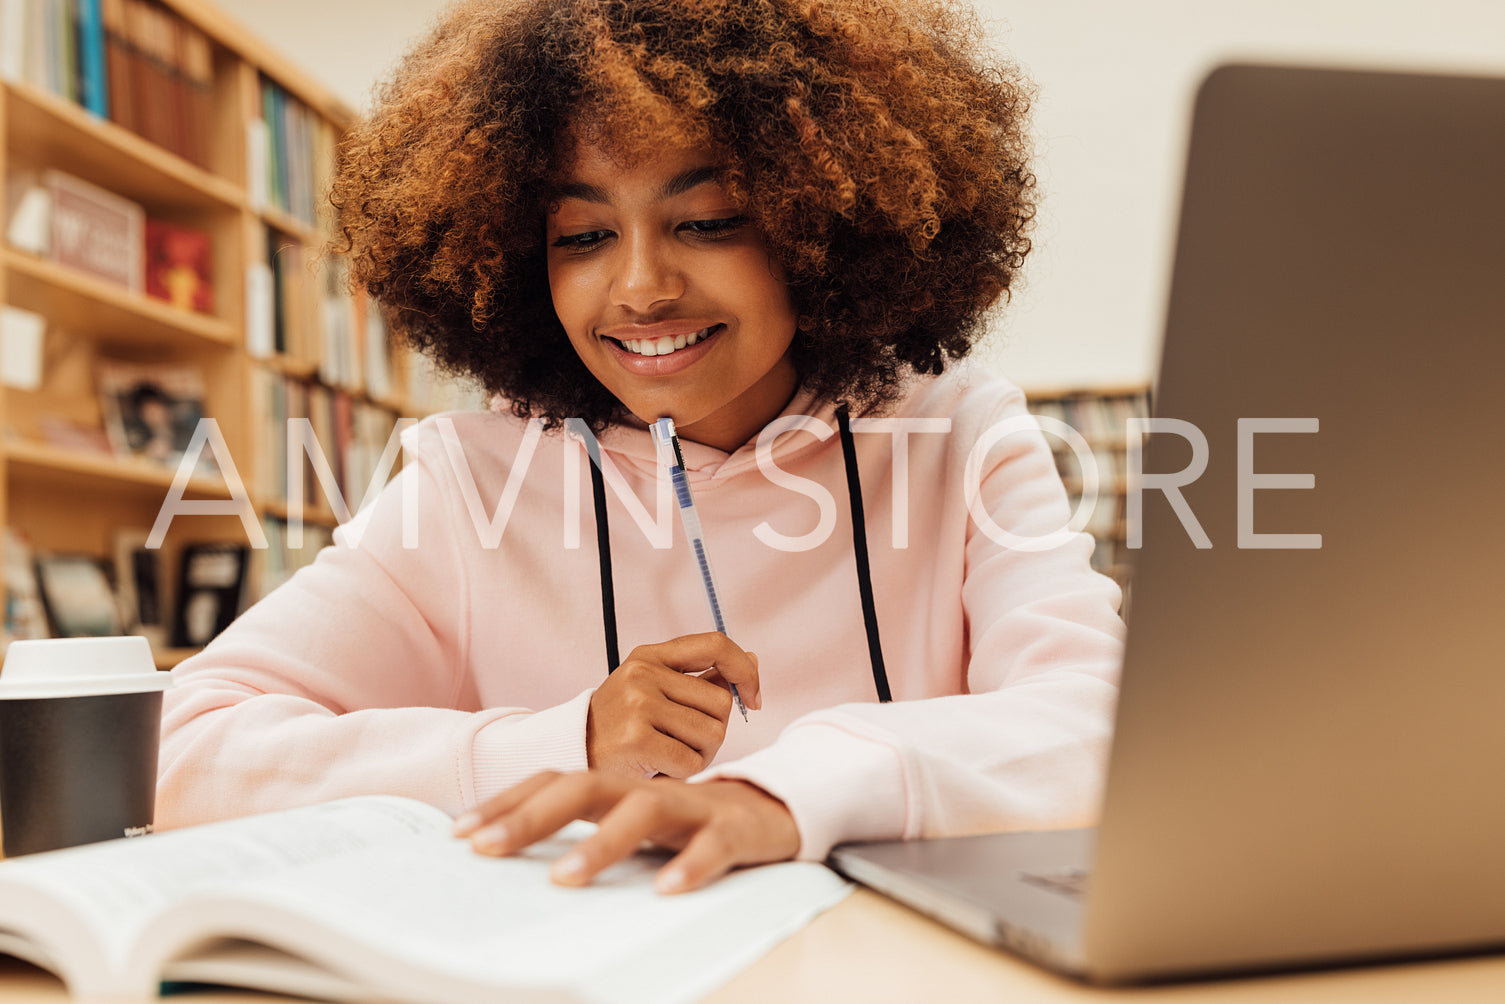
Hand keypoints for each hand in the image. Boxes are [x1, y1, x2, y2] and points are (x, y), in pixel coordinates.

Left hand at [452, 771, 800, 892]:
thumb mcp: (629, 823)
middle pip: (584, 788)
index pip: (553, 782)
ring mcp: (690, 806)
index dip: (507, 802)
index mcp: (617, 788)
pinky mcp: (733, 829)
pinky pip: (710, 846)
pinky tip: (666, 889)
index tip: (461, 832)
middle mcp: (645, 790)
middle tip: (487, 848)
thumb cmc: (687, 822)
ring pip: (642, 812)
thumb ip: (585, 833)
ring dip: (601, 843)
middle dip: (530, 817)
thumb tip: (513, 860)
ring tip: (564, 878)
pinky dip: (690, 865)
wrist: (772, 809)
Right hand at [586, 633, 760, 777]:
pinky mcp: (637, 740)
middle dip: (714, 728)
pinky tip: (659, 767)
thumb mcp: (655, 689)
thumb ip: (702, 677)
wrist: (574, 753)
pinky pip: (692, 760)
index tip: (754, 697)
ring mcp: (638, 705)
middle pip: (721, 701)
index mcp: (651, 655)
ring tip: (669, 753)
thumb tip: (752, 660)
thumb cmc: (623, 724)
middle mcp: (643, 673)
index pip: (715, 644)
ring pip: (712, 733)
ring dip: (700, 753)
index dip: (744, 670)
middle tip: (684, 740)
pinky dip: (684, 771)